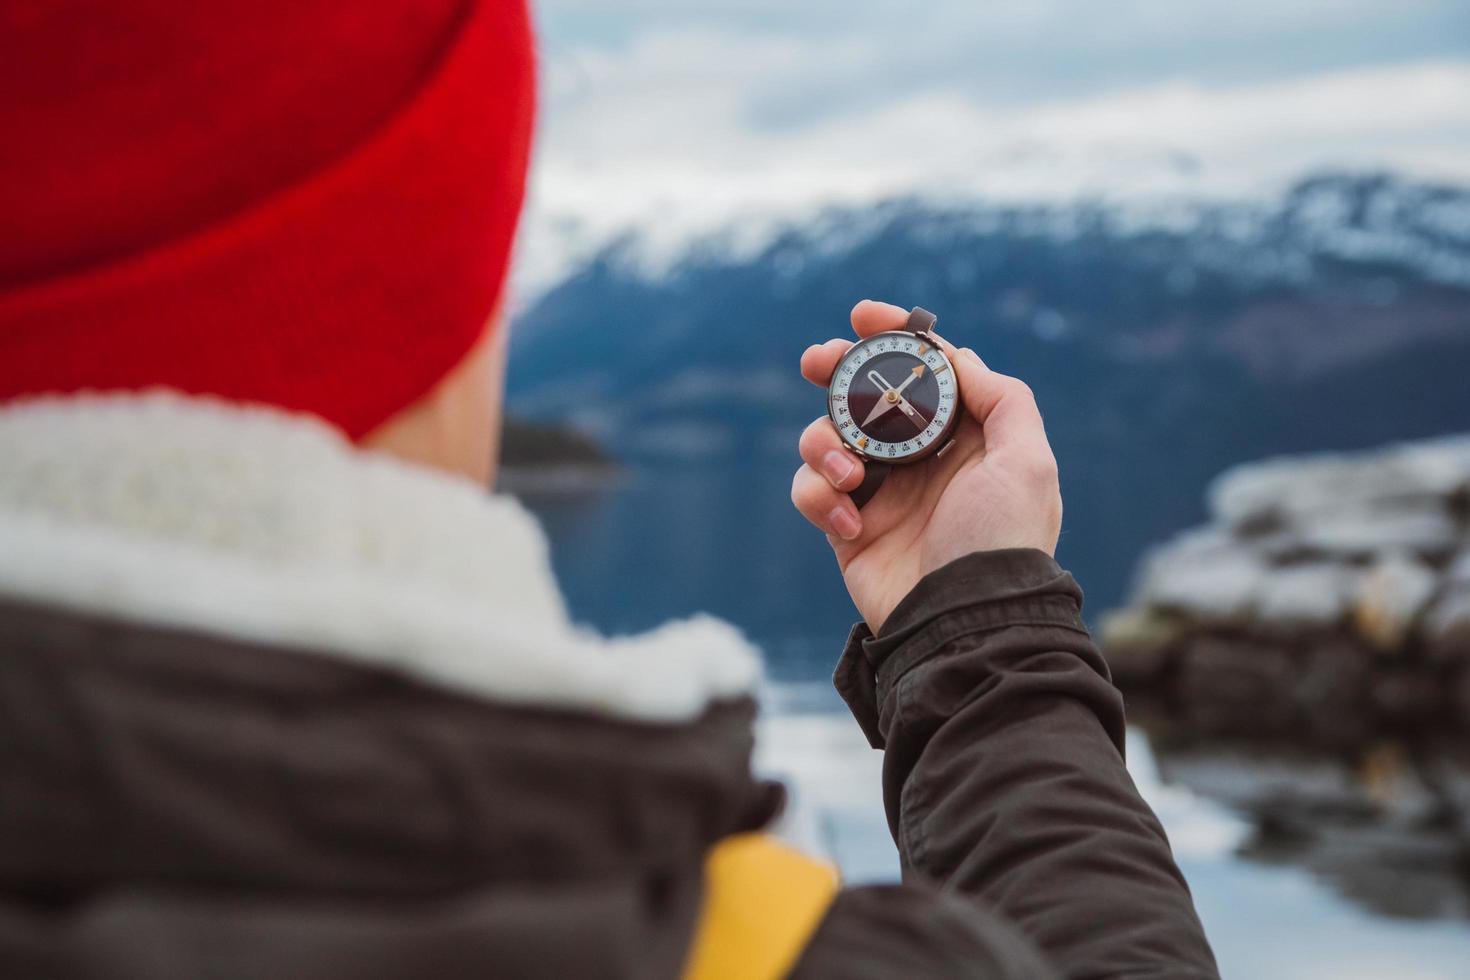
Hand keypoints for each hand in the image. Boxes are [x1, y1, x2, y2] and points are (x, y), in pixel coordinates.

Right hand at [792, 300, 1062, 632]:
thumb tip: (959, 358)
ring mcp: (880, 494)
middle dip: (835, 372)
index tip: (863, 315)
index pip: (924, 372)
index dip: (892, 337)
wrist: (964, 620)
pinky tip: (849, 523)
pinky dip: (820, 497)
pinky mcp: (847, 529)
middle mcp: (919, 461)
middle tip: (817, 361)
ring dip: (825, 443)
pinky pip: (812, 491)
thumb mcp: (1027, 462)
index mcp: (963, 438)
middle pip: (863, 396)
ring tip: (850, 473)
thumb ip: (1002, 399)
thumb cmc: (1002, 541)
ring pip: (826, 438)